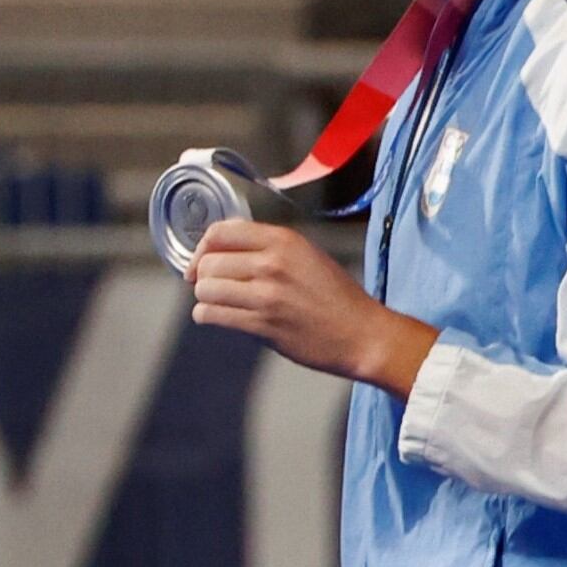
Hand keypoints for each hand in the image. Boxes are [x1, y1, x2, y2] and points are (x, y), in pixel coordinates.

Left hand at [188, 220, 433, 392]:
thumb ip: (270, 249)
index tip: (204, 261)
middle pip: (209, 262)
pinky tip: (222, 317)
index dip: (204, 247)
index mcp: (285, 241)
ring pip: (205, 289)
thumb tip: (224, 251)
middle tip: (215, 286)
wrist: (362, 334)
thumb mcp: (309, 257)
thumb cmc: (338, 298)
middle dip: (204, 277)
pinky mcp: (262, 324)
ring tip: (222, 303)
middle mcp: (273, 263)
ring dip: (206, 298)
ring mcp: (267, 295)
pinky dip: (208, 316)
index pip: (220, 232)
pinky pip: (211, 314)